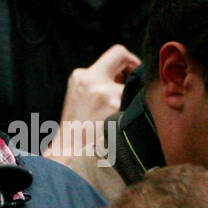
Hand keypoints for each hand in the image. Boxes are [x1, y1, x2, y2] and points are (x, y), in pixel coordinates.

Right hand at [43, 43, 139, 160]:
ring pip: (133, 84)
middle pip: (123, 56)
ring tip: (124, 114)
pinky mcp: (116, 108)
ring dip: (133, 96)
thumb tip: (127, 76)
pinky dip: (137, 110)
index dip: (128, 60)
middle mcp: (91, 79)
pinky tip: (128, 123)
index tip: (131, 74)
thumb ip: (99, 83)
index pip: (116, 52)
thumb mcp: (80, 98)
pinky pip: (137, 101)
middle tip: (136, 84)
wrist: (70, 155)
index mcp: (81, 76)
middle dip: (135, 67)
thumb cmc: (78, 131)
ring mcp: (105, 93)